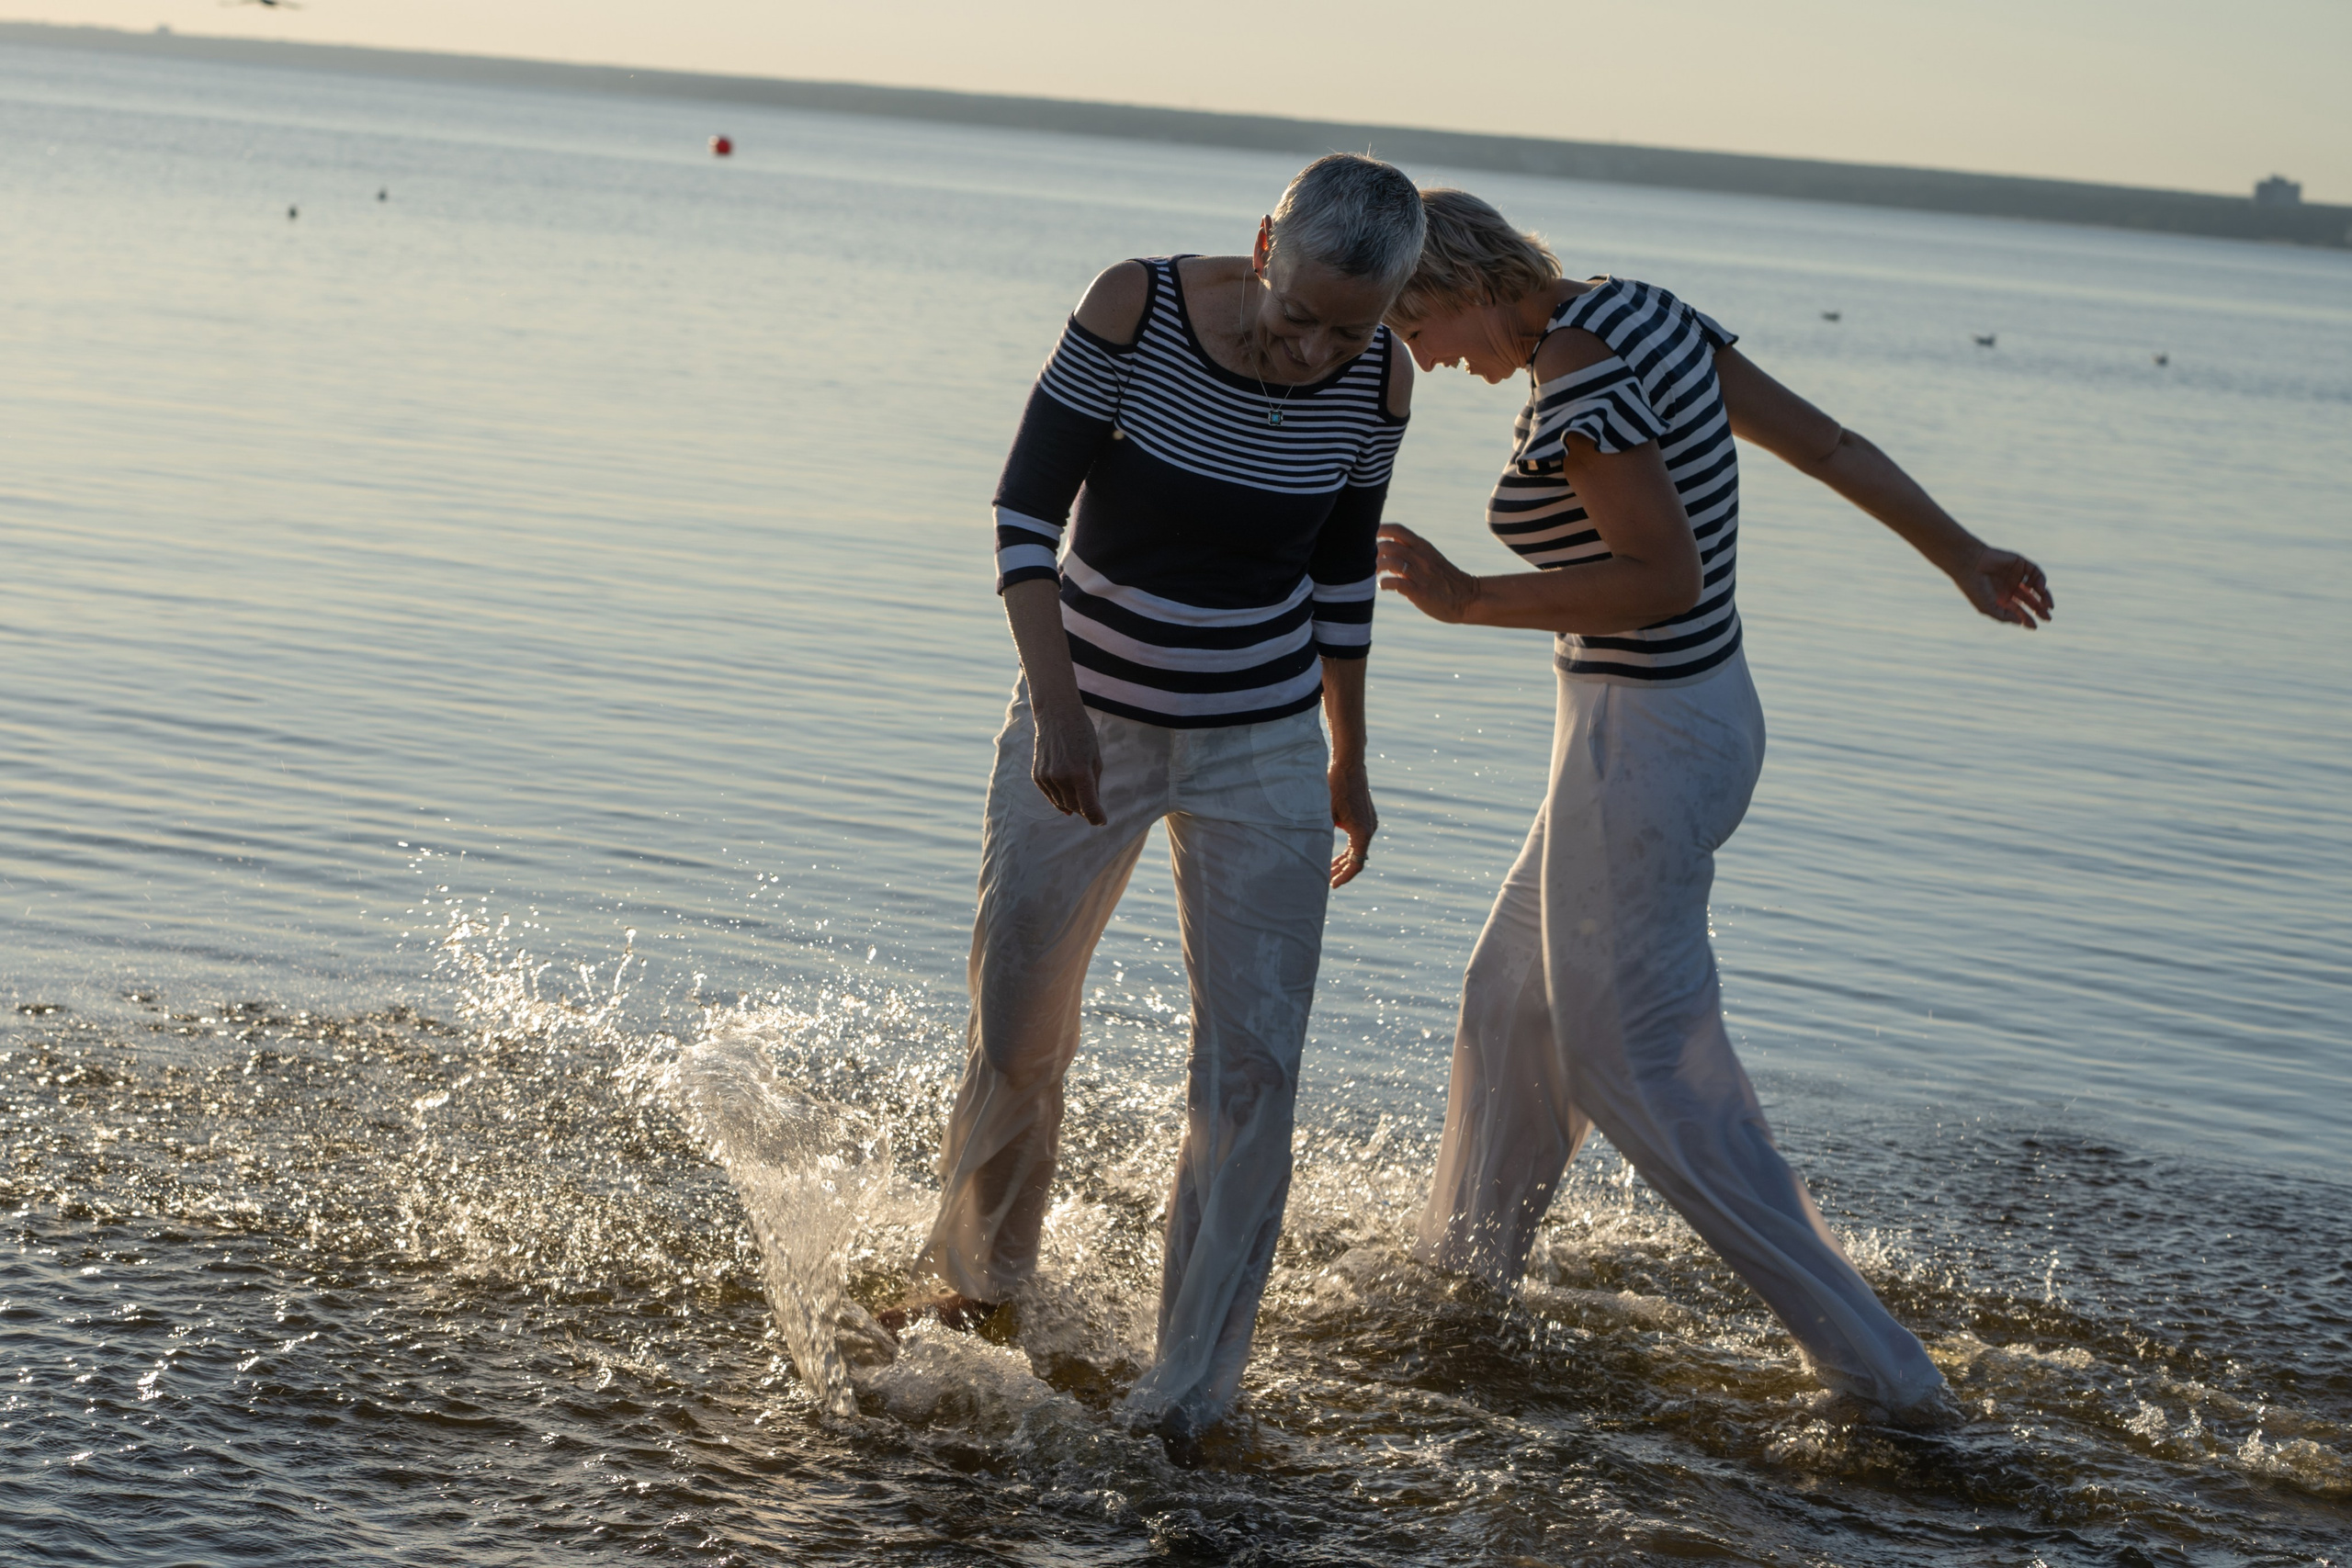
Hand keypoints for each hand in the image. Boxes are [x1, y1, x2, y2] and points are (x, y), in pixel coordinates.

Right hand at [1031, 702, 1104, 823]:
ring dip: (1073, 804)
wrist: (1056, 716)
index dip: (1097, 818)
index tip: (1102, 821)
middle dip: (1086, 810)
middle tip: (1093, 807)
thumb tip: (1091, 808)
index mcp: (1080, 773)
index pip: (1089, 808)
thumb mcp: (1095, 759)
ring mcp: (1047, 778)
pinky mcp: (1037, 777)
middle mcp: (1061, 778)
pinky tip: (1067, 793)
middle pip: (1076, 808)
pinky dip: (1060, 798)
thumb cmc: (1082, 735)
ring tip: (1080, 795)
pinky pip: (1051, 796)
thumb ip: (1094, 786)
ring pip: (1062, 804)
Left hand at [1328, 758, 1376, 887]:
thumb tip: (1313, 853)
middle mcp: (1370, 829)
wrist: (1349, 765)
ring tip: (1329, 870)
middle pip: (1358, 858)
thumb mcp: (1325, 813)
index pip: (1356, 863)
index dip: (1344, 876)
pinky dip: (1348, 849)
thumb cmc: (1335, 786)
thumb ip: (1323, 834)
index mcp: (1362, 831)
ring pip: (1358, 849)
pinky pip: (1358, 839)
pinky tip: (1335, 854)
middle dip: (1342, 871)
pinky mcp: (1366, 817)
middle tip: (1327, 880)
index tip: (1332, 884)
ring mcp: (1370, 823)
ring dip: (1344, 860)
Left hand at [1377, 523, 1481, 623]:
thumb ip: (1410, 552)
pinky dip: (1385, 583)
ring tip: (1377, 574)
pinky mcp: (1420, 591)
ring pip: (1390, 562)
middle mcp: (1421, 557)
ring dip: (1378, 568)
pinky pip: (1396, 583)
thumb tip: (1385, 549)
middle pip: (1389, 546)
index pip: (1398, 530)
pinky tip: (1384, 586)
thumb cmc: (1444, 579)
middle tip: (1372, 562)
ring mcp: (1420, 574)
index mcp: (1423, 546)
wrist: (1467, 597)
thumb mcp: (1429, 558)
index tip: (1370, 538)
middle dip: (1374, 553)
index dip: (1380, 531)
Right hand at [1948, 544, 2053, 628]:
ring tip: (2048, 605)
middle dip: (2039, 609)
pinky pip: (2035, 572)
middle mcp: (2010, 587)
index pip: (2019, 610)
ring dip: (2044, 596)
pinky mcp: (2020, 563)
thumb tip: (2020, 622)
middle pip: (2030, 600)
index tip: (2035, 626)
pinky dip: (2040, 580)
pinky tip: (2040, 589)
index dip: (2027, 618)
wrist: (1969, 564)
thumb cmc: (1974, 587)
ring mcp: (2016, 575)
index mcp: (2001, 598)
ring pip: (2035, 587)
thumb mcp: (1987, 608)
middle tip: (2048, 618)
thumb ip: (2004, 616)